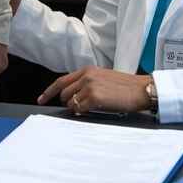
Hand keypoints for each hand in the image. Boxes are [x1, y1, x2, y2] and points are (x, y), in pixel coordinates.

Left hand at [37, 66, 151, 114]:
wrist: (141, 89)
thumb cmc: (125, 87)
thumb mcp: (103, 78)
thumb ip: (87, 83)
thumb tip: (74, 96)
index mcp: (87, 70)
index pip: (61, 81)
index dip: (49, 91)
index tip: (41, 99)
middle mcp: (86, 76)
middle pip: (64, 93)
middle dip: (68, 102)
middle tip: (80, 107)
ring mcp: (89, 86)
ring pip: (71, 103)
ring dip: (77, 108)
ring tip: (92, 107)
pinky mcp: (94, 97)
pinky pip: (80, 109)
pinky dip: (84, 112)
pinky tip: (95, 109)